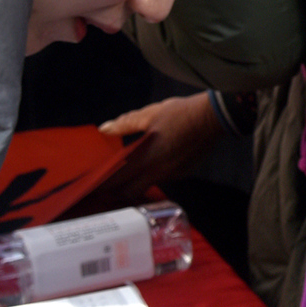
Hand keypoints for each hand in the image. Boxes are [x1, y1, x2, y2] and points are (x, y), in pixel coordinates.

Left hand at [101, 93, 219, 190]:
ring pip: (147, 185)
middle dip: (116, 192)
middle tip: (105, 188)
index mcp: (147, 158)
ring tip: (127, 176)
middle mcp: (159, 172)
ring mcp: (173, 174)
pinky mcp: (184, 173)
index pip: (118, 179)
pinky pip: (163, 178)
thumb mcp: (149, 114)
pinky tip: (153, 164)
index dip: (103, 186)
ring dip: (136, 183)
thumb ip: (125, 124)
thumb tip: (105, 128)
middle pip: (131, 192)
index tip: (92, 188)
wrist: (213, 118)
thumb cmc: (181, 114)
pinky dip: (153, 175)